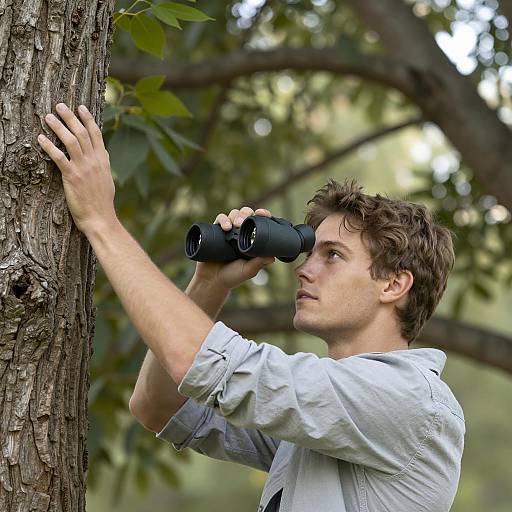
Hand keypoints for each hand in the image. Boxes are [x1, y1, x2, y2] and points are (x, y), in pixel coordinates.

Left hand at [37, 103, 116, 234]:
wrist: (100, 218)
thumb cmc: (102, 203)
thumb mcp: (107, 181)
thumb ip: (103, 165)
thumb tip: (103, 154)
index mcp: (103, 161)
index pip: (96, 134)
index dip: (88, 119)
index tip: (81, 107)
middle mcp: (94, 162)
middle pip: (82, 133)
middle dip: (70, 117)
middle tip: (59, 105)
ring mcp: (84, 169)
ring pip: (71, 141)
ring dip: (59, 127)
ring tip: (48, 117)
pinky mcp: (72, 177)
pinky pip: (59, 157)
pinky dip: (49, 146)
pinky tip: (40, 138)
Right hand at [193, 207, 275, 289]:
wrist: (211, 281)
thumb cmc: (232, 276)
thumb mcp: (248, 270)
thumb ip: (259, 263)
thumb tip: (273, 257)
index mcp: (251, 239)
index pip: (258, 222)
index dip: (262, 215)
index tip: (263, 214)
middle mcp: (240, 233)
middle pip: (246, 214)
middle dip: (246, 213)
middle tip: (243, 222)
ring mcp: (228, 232)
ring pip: (233, 214)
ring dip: (235, 215)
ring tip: (234, 225)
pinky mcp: (215, 231)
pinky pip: (219, 219)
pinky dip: (222, 219)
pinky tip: (225, 227)